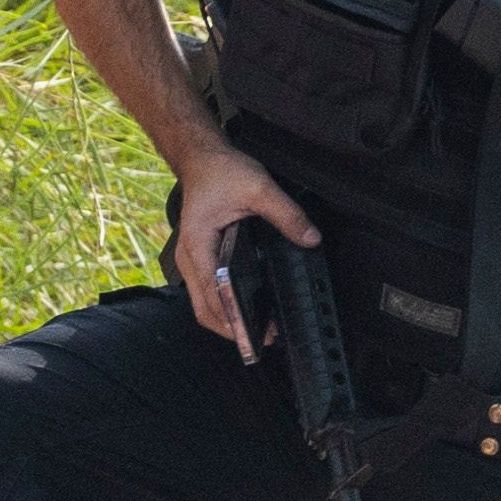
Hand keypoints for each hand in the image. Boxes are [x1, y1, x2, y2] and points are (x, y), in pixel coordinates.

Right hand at [168, 144, 319, 356]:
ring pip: (202, 305)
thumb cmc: (221, 171)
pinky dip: (221, 308)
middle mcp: (189, 258)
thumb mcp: (259, 187)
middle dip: (230, 329)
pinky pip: (206, 293)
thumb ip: (287, 214)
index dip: (234, 317)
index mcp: (199, 244)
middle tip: (262, 341)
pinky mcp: (198, 260)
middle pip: (204, 309)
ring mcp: (191, 261)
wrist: (201, 159)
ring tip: (256, 333)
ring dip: (225, 322)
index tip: (255, 333)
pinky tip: (244, 311)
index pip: (214, 292)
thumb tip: (310, 238)